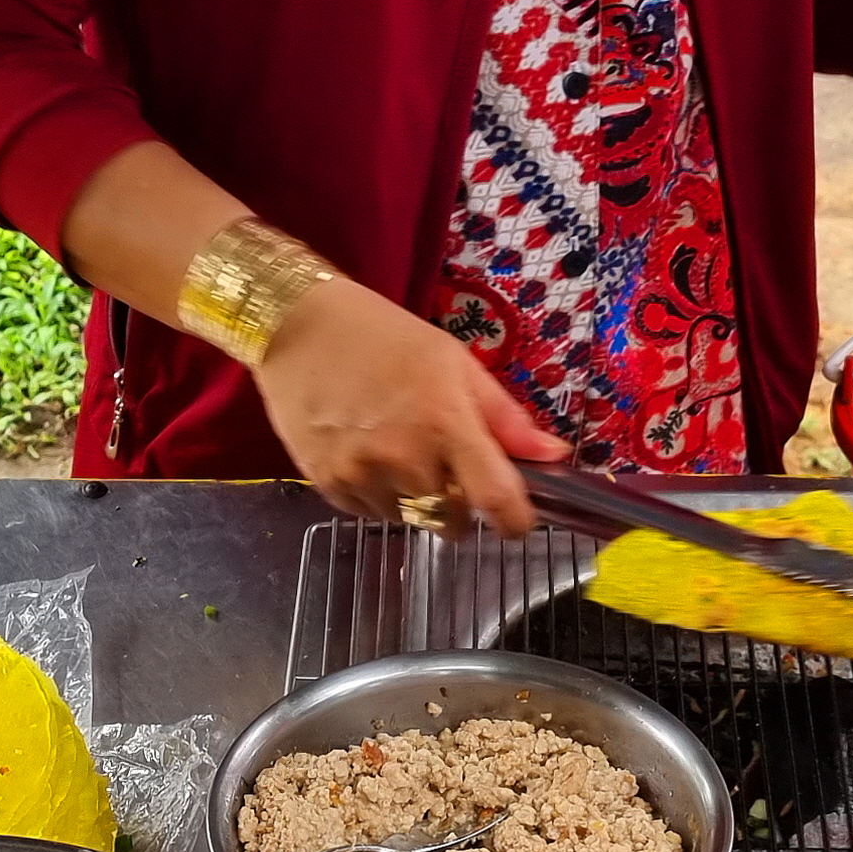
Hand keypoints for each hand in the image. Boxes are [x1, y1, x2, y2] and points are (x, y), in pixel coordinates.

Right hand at [253, 277, 570, 532]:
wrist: (297, 328)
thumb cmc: (385, 338)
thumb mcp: (455, 363)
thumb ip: (505, 418)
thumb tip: (554, 456)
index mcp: (446, 424)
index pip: (496, 500)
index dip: (515, 522)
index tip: (515, 520)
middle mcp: (405, 459)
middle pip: (453, 522)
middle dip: (461, 508)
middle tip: (449, 472)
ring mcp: (362, 476)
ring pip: (410, 520)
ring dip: (416, 502)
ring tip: (399, 454)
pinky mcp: (328, 486)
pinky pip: (370, 513)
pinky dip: (378, 496)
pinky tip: (368, 456)